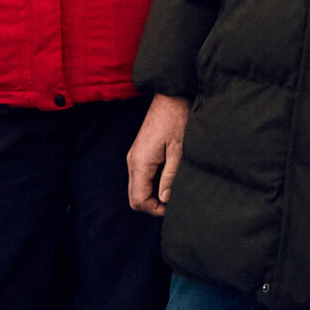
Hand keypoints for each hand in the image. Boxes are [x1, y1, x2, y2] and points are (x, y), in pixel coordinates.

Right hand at [126, 94, 189, 217]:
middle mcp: (132, 162)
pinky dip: (150, 185)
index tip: (170, 207)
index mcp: (140, 163)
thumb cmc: (175, 122)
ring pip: (136, 188)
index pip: (138, 199)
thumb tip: (165, 199)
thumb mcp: (177, 152)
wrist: (169, 100)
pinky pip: (139, 178)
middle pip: (134, 197)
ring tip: (170, 191)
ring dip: (151, 195)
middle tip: (171, 202)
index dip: (153, 209)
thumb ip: (169, 177)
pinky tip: (166, 180)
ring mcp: (133, 158)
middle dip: (151, 204)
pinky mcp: (138, 155)